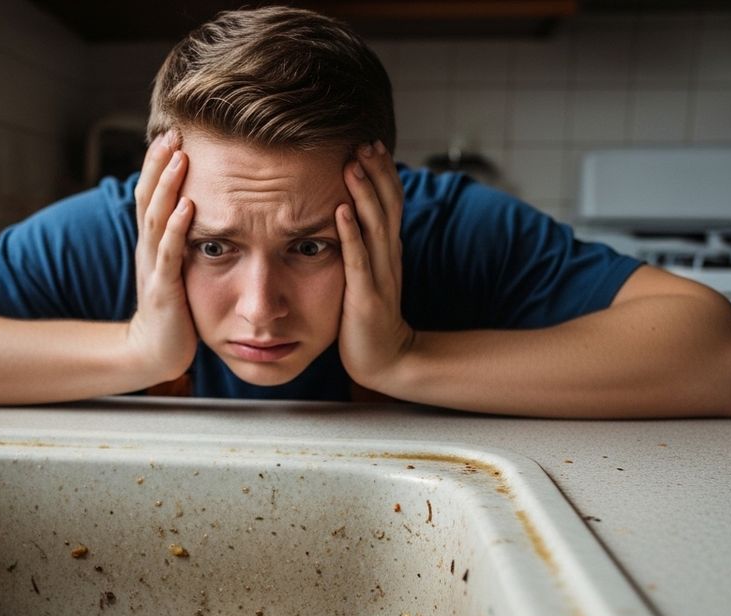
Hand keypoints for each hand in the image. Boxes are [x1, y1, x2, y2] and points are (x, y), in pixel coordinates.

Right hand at [126, 131, 197, 384]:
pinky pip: (169, 253)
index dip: (157, 163)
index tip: (171, 132)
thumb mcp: (176, 266)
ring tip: (180, 157)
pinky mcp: (163, 289)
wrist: (156, 351)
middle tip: (173, 132)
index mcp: (152, 242)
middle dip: (158, 164)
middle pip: (148, 197)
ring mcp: (153, 267)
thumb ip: (181, 238)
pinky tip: (189, 206)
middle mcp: (148, 249)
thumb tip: (196, 206)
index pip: (151, 194)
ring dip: (168, 186)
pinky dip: (178, 227)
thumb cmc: (173, 308)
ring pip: (156, 218)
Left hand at [336, 141, 415, 393]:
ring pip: (375, 227)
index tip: (371, 143)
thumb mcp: (370, 273)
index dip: (383, 173)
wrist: (386, 359)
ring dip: (364, 194)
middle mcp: (388, 257)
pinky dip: (350, 233)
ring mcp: (380, 276)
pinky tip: (340, 210)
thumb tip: (351, 213)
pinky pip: (358, 260)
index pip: (391, 202)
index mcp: (388, 250)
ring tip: (352, 165)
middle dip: (377, 173)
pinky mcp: (366, 296)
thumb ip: (365, 245)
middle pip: (388, 206)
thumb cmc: (369, 316)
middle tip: (364, 142)